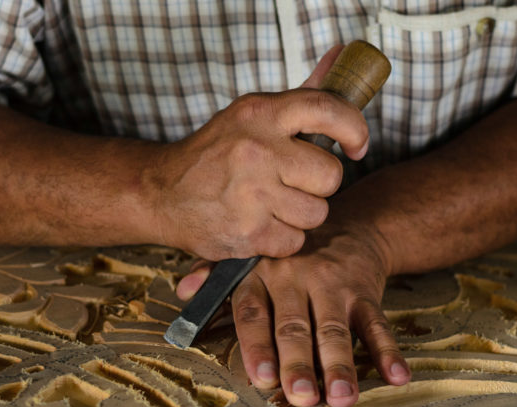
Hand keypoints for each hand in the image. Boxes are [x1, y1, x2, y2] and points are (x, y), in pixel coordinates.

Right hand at [148, 46, 368, 260]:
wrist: (159, 192)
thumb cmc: (213, 154)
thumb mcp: (250, 115)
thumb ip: (301, 95)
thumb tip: (342, 56)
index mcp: (259, 114)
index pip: (328, 110)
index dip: (354, 129)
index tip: (356, 145)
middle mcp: (256, 151)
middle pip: (331, 176)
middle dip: (316, 184)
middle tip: (289, 182)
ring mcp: (250, 195)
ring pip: (316, 213)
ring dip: (299, 215)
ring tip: (270, 205)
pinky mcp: (246, 233)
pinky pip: (294, 241)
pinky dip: (281, 239)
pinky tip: (258, 225)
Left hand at [177, 225, 410, 406]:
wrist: (348, 224)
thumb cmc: (287, 253)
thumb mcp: (250, 256)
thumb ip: (215, 276)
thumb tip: (182, 292)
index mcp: (261, 275)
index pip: (254, 311)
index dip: (256, 344)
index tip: (260, 376)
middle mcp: (296, 279)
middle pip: (295, 326)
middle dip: (298, 363)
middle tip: (300, 396)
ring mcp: (334, 286)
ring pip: (335, 329)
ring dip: (340, 365)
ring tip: (342, 397)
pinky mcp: (365, 292)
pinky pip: (377, 322)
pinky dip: (387, 350)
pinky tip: (396, 376)